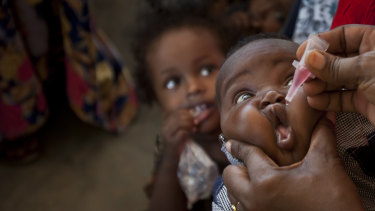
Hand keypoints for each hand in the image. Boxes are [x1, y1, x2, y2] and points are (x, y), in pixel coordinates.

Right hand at [160, 109, 196, 157]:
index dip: (187, 113)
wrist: (171, 159)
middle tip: (195, 123)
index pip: (177, 112)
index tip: (193, 118)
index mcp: (166, 123)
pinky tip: (192, 133)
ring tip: (194, 128)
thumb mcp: (181, 130)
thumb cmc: (177, 144)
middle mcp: (164, 128)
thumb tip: (192, 111)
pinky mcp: (171, 142)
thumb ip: (185, 122)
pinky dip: (188, 132)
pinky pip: (182, 133)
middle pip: (179, 116)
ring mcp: (166, 135)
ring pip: (180, 123)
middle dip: (190, 118)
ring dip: (189, 125)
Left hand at [223, 114, 364, 210]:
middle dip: (239, 166)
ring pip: (233, 194)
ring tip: (260, 178)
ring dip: (242, 184)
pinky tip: (265, 194)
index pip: (246, 154)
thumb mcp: (326, 165)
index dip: (240, 145)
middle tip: (255, 163)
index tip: (231, 142)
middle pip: (230, 176)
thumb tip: (324, 116)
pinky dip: (248, 198)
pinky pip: (243, 208)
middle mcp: (253, 200)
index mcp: (265, 181)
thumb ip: (321, 137)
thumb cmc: (333, 201)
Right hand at [297, 25, 374, 124]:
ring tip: (308, 91)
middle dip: (317, 68)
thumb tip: (310, 58)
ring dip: (319, 85)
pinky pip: (342, 98)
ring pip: (336, 80)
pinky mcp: (366, 102)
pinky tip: (315, 102)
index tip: (302, 53)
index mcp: (374, 43)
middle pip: (335, 59)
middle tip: (302, 76)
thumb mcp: (366, 69)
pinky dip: (327, 101)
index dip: (321, 43)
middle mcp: (369, 61)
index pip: (342, 36)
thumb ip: (335, 65)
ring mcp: (367, 82)